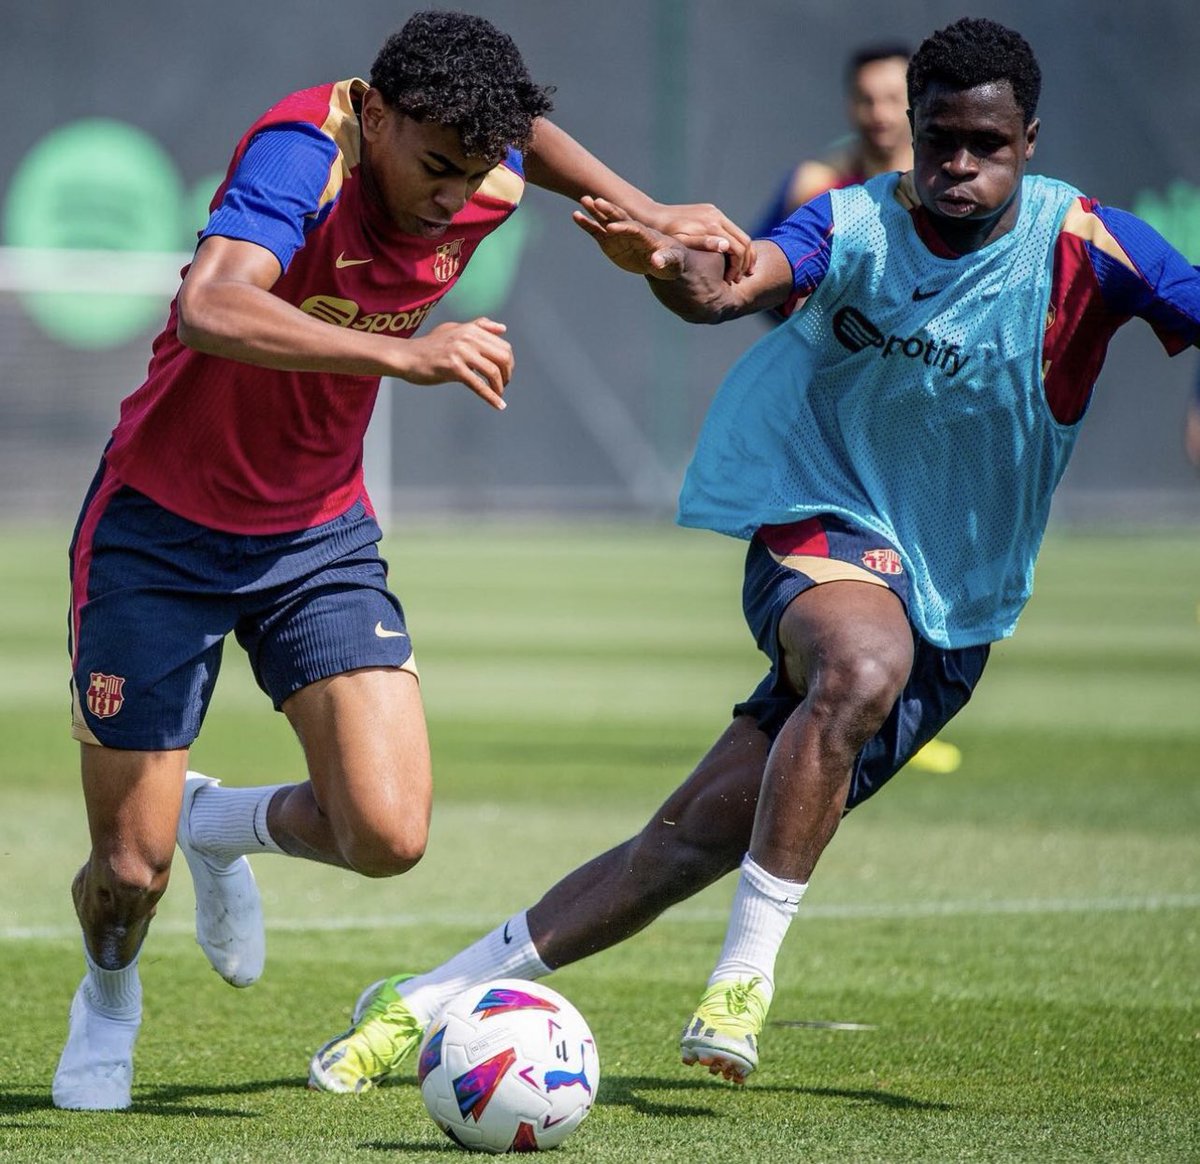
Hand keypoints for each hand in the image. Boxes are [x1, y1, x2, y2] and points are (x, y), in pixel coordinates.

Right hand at [399, 318, 512, 409]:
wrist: (407, 356)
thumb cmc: (430, 346)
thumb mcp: (454, 329)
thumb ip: (478, 326)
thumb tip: (503, 328)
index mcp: (471, 329)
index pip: (503, 346)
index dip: (509, 363)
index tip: (505, 374)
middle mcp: (468, 338)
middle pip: (503, 357)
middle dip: (507, 374)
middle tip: (503, 385)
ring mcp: (460, 352)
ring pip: (493, 371)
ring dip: (499, 386)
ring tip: (498, 394)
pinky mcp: (453, 368)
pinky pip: (478, 385)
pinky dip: (491, 397)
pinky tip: (499, 405)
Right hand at [572, 197, 688, 279]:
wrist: (663, 261)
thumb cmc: (672, 261)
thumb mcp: (673, 262)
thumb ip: (665, 260)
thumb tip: (655, 262)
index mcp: (647, 235)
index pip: (634, 229)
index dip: (624, 228)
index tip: (611, 229)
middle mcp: (632, 231)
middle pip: (620, 217)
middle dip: (609, 211)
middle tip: (596, 202)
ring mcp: (619, 234)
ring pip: (606, 220)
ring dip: (595, 211)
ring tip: (584, 200)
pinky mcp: (610, 240)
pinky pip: (596, 231)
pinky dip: (587, 223)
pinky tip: (576, 215)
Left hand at [644, 201, 755, 281]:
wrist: (652, 218)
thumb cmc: (665, 238)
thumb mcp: (682, 245)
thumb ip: (704, 245)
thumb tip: (725, 246)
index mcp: (711, 226)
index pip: (738, 249)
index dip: (738, 268)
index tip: (731, 281)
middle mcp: (716, 216)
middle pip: (744, 241)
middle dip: (746, 262)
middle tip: (740, 279)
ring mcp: (715, 212)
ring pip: (740, 234)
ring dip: (743, 254)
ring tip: (738, 271)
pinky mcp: (711, 211)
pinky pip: (730, 229)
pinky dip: (734, 244)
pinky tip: (729, 257)